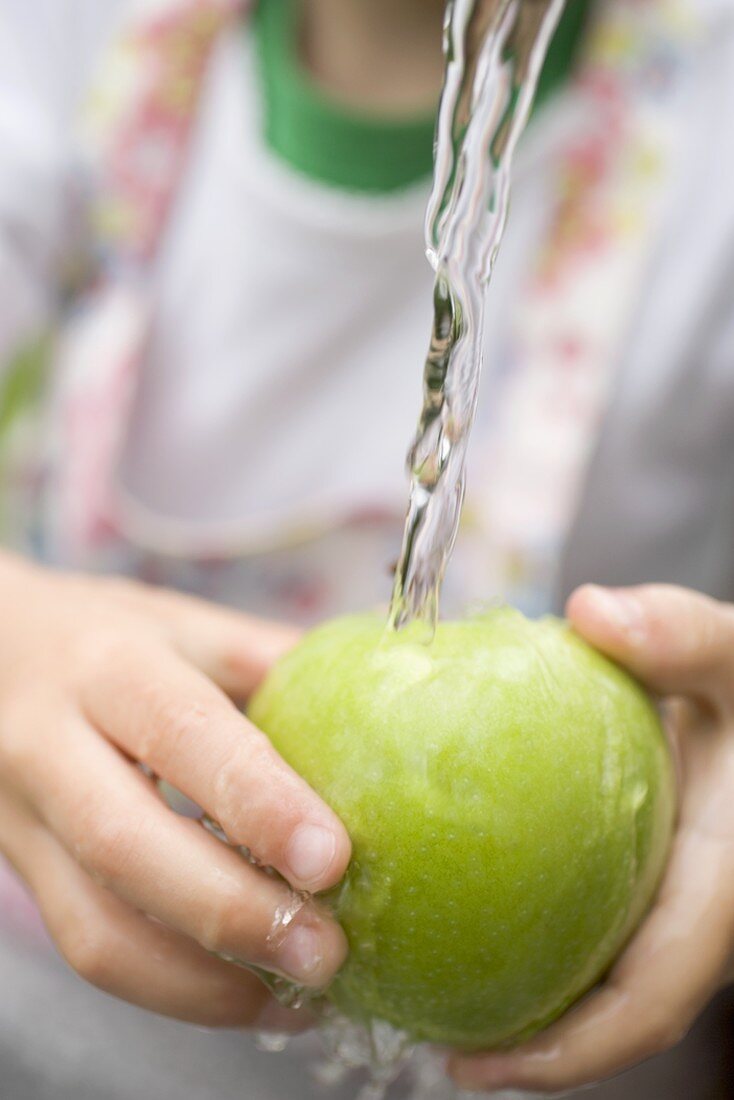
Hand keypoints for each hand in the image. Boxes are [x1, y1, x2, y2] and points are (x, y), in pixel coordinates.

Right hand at [0, 554, 350, 1028]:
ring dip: (204, 981)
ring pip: (97, 926)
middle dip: (232, 912)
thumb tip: (389, 694)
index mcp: (109, 669)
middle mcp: (52, 746)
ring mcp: (26, 821)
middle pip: (128, 846)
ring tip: (299, 996)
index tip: (331, 856)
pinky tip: (249, 993)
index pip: (182, 733)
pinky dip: (176, 989)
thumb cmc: (102, 636)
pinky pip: (91, 949)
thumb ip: (268, 660)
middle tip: (328, 953)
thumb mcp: (183, 625)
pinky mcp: (26, 875)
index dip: (256, 799)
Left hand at [450, 584, 733, 1092]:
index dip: (570, 1051)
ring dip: (527, 1007)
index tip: (477, 1064)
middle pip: (615, 1016)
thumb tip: (591, 612)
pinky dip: (533, 942)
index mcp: (721, 887)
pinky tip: (465, 912)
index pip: (650, 998)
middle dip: (532, 1050)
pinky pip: (588, 929)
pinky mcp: (648, 885)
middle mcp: (699, 917)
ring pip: (600, 980)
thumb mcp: (731, 652)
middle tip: (432, 1044)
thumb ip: (677, 634)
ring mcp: (675, 907)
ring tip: (432, 997)